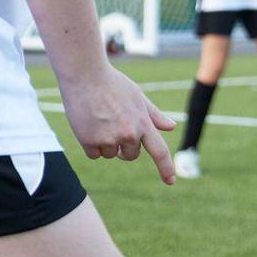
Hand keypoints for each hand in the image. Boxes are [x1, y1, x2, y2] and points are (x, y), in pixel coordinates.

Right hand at [60, 66, 176, 184]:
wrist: (85, 74)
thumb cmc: (111, 83)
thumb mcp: (137, 96)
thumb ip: (153, 114)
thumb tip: (171, 127)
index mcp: (143, 123)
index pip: (159, 151)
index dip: (166, 168)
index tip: (171, 181)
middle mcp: (129, 133)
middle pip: (130, 155)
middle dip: (124, 148)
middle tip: (113, 126)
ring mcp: (109, 139)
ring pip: (110, 154)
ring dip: (105, 143)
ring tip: (98, 120)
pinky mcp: (90, 141)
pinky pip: (94, 154)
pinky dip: (90, 144)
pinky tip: (87, 125)